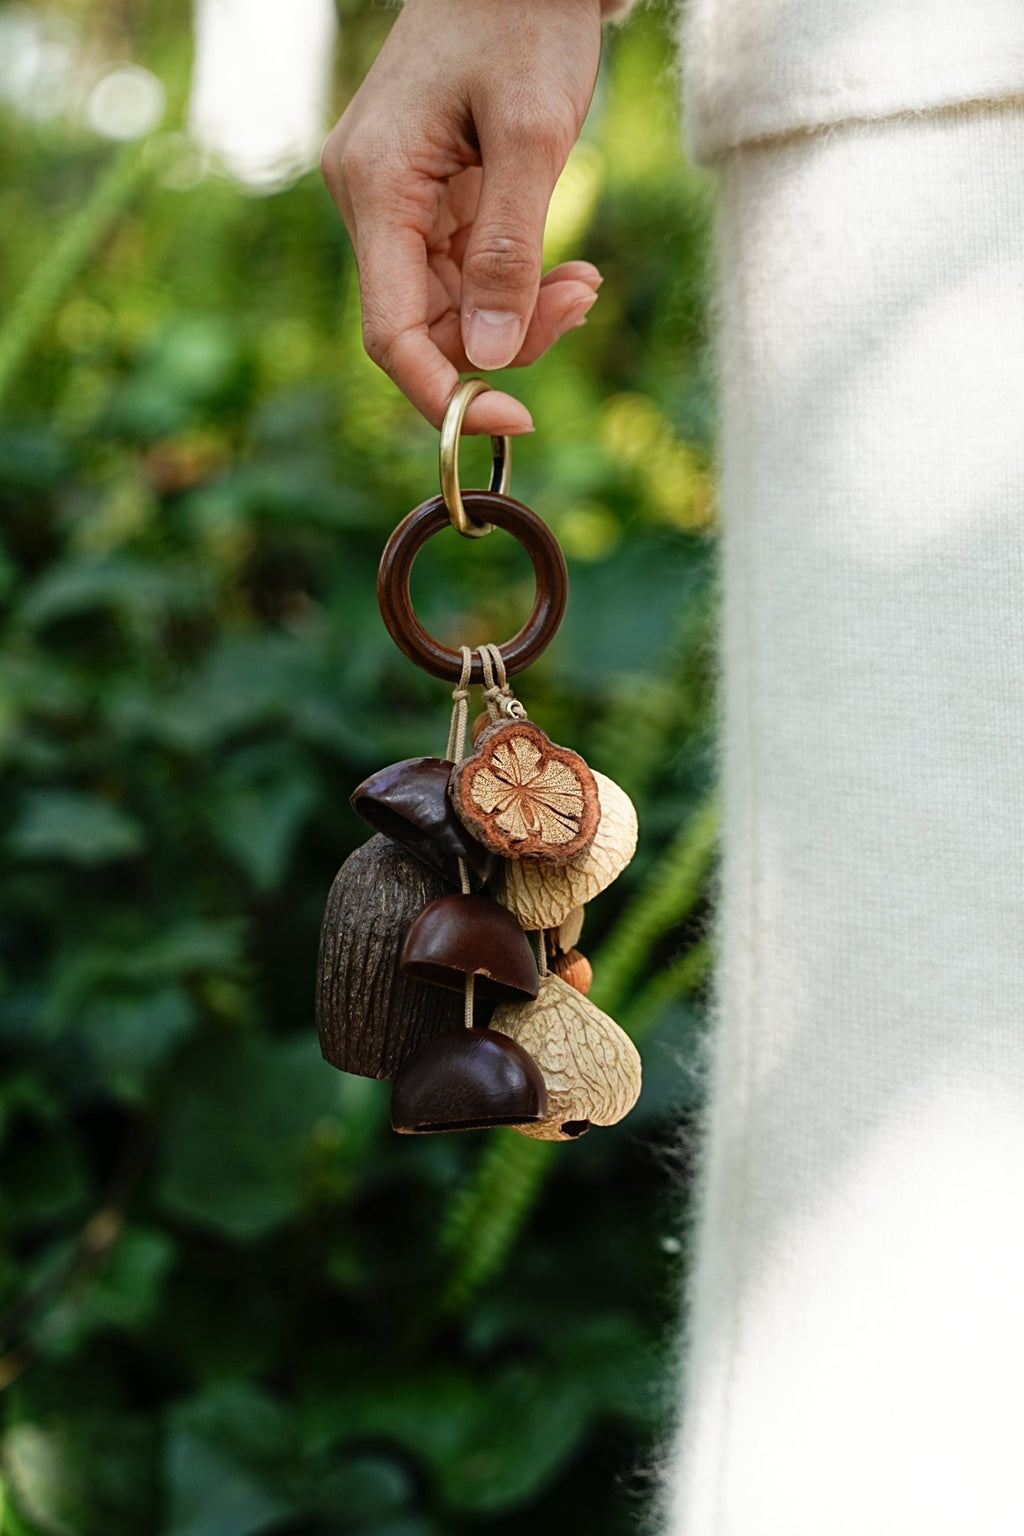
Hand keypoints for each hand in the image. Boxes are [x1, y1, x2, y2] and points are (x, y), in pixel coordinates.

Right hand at [321, 0, 603, 434]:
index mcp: (376, 187)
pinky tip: (564, 270)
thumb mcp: (533, 133)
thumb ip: (511, 249)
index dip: (446, 395)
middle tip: (581, 300)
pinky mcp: (425, 201)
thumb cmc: (525, 20)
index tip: (516, 420)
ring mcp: (395, 203)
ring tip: (583, 282)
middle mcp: (370, 202)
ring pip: (452, 310)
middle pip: (427, 328)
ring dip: (521, 314)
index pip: (390, 335)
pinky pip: (465, 276)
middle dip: (506, 340)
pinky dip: (517, 285)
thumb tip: (493, 359)